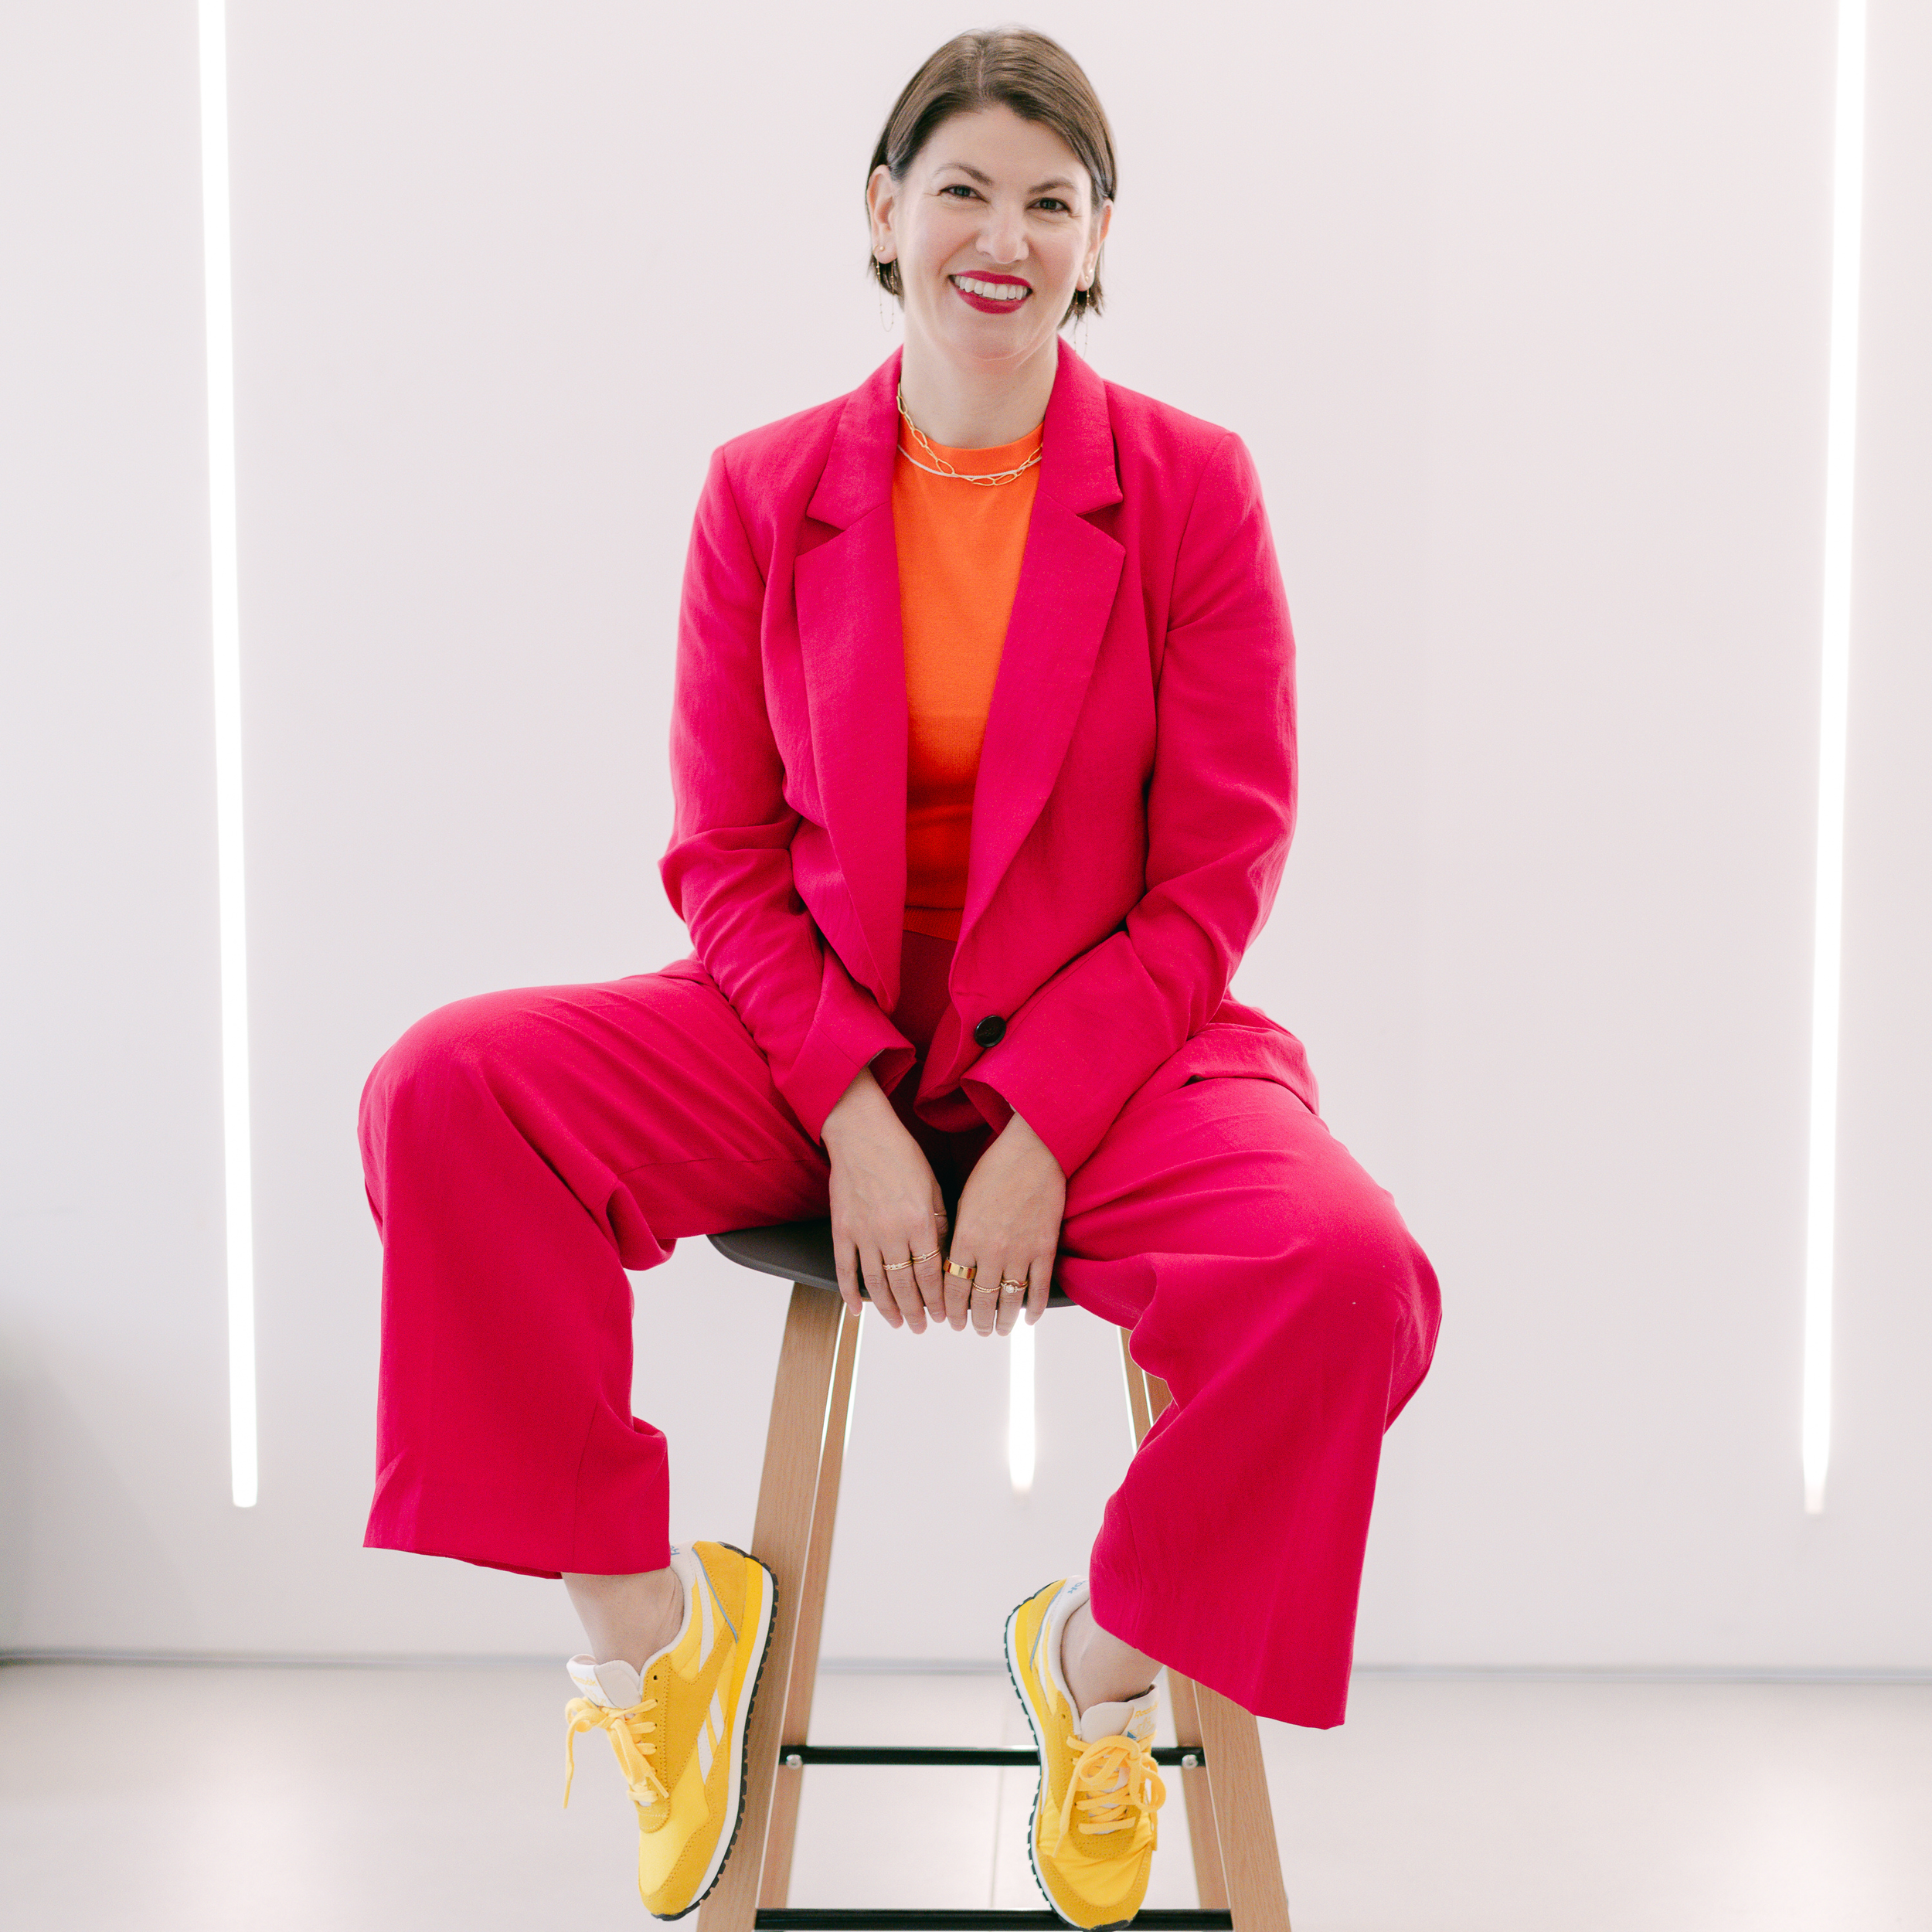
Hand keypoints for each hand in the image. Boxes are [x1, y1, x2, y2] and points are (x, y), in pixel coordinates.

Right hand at [822, 1068, 947, 1331]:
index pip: (931, 1274)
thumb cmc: (900, 1153)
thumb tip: (946, 1256)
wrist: (861, 1132)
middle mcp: (891, 1232)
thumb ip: (940, 1222)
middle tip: (922, 1327)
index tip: (943, 1315)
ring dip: (887, 1308)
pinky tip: (857, 1310)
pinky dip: (850, 1292)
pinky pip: (845, 1268)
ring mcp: (863, 1232)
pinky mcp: (841, 1228)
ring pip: (876, 1283)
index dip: (937, 1299)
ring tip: (897, 1323)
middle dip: (916, 1311)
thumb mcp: (932, 1185)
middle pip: (905, 1284)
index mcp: (919, 1221)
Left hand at [946, 1110, 1064, 1335]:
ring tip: (997, 1330)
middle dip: (975, 1321)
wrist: (1034, 1152)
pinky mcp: (1044, 1249)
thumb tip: (954, 1263)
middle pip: (979, 1300)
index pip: (952, 1287)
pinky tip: (1029, 1318)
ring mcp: (1020, 1252)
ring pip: (1008, 1300)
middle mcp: (991, 1250)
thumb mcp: (965, 1201)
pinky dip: (1033, 1308)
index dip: (950, 1309)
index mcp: (966, 1237)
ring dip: (1001, 1320)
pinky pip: (1037, 1288)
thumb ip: (959, 1235)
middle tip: (974, 1329)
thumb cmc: (996, 1169)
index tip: (949, 1320)